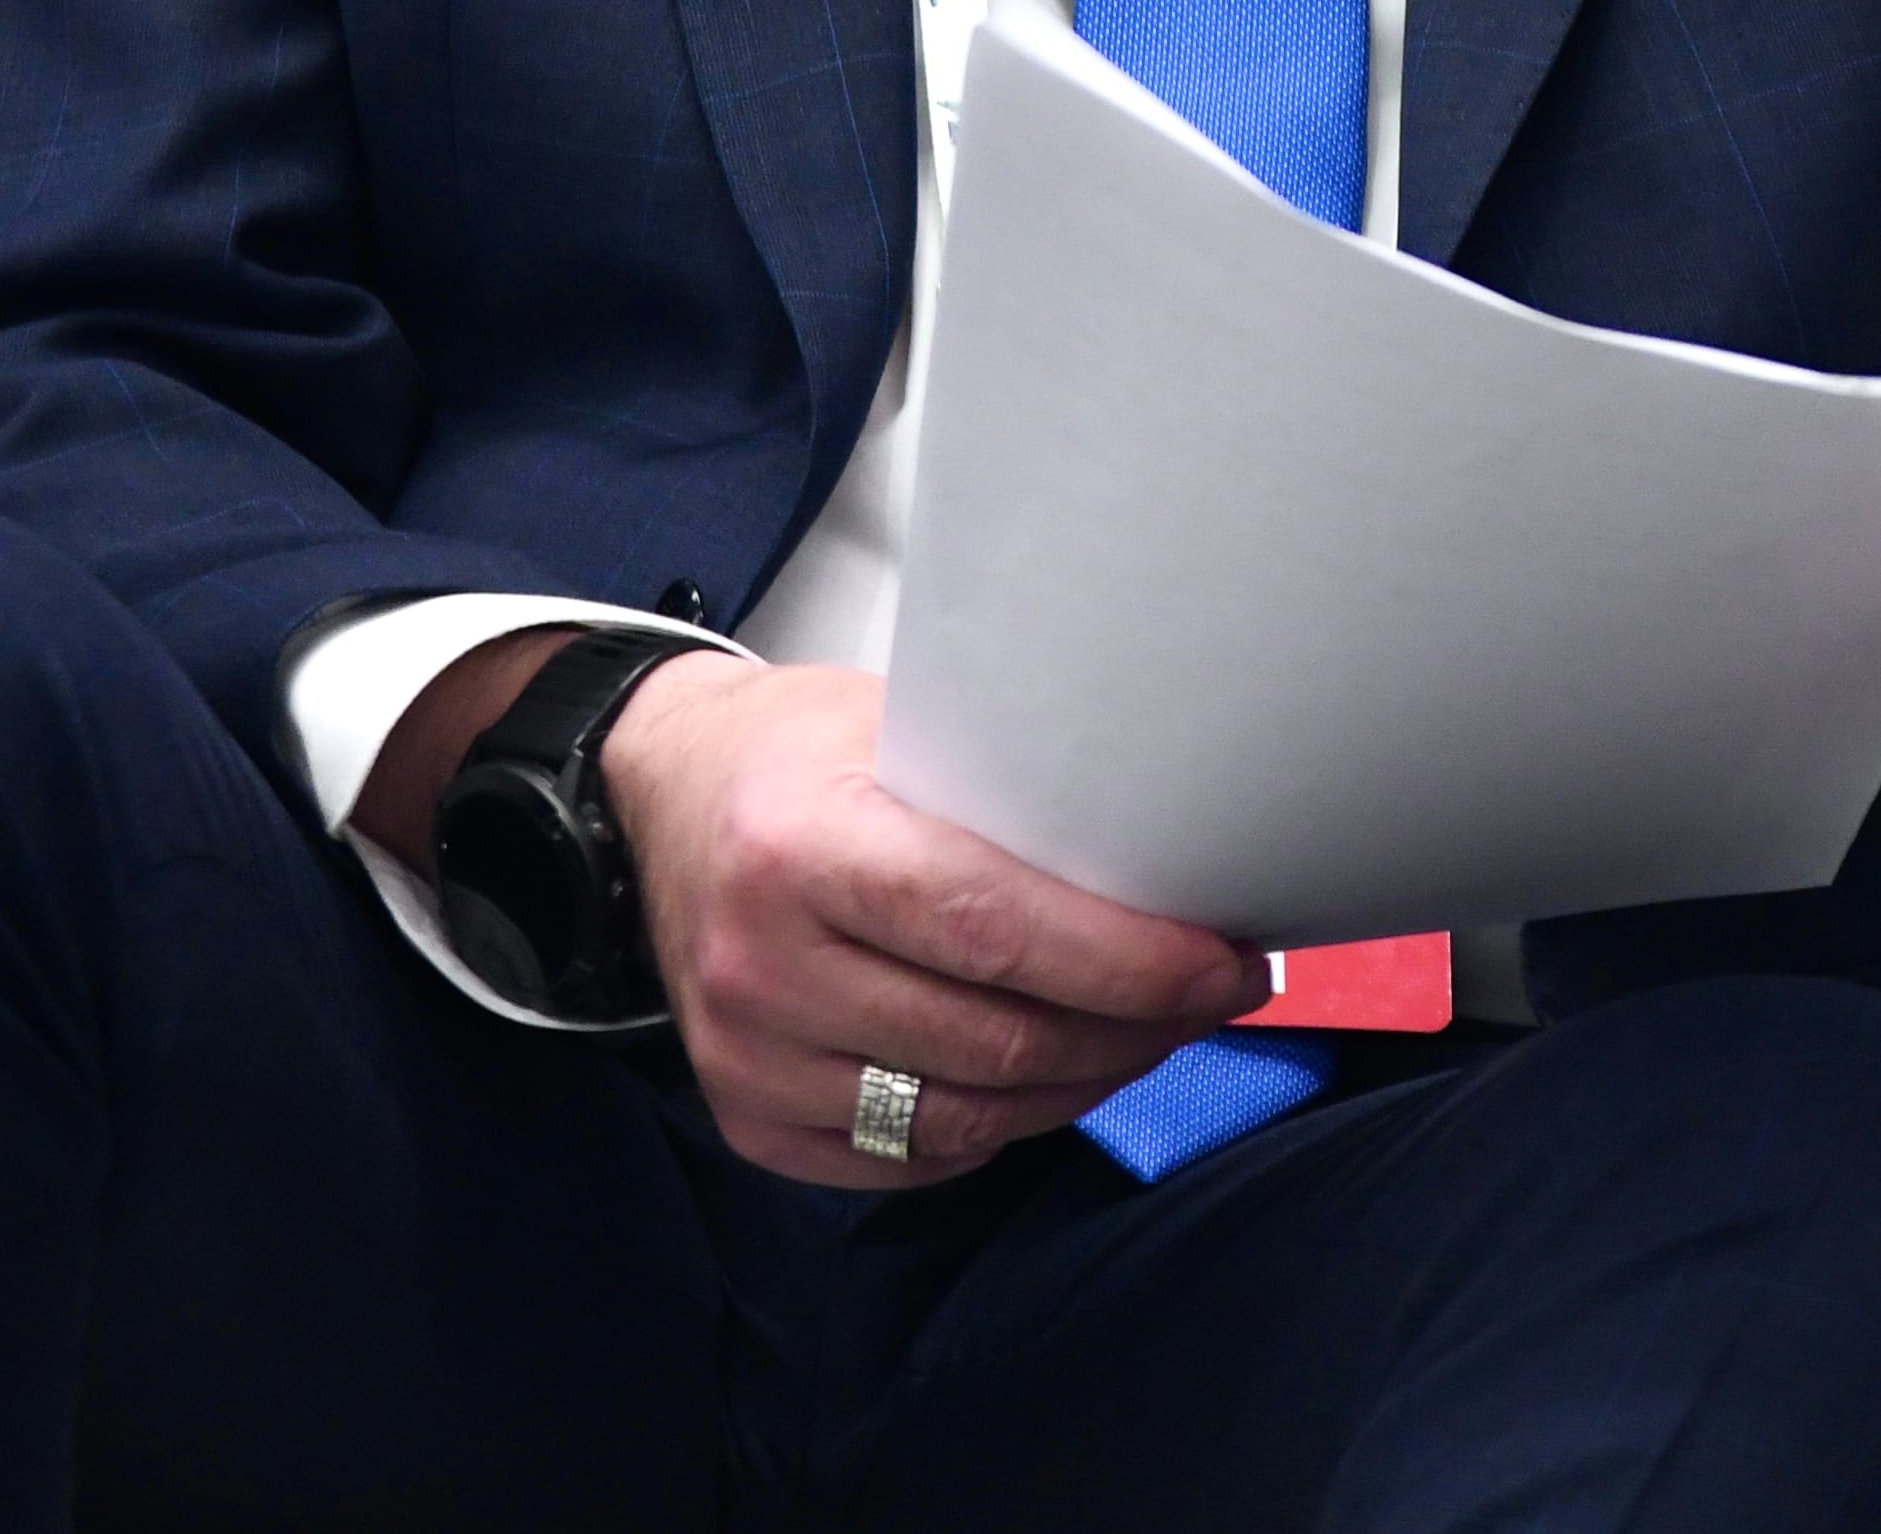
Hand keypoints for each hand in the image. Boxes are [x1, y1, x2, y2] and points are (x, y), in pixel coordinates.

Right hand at [598, 657, 1270, 1184]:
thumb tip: (1172, 848)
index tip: (1218, 962)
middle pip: (996, 1036)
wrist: (662, 797)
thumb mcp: (895, 720)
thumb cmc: (798, 754)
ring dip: (1083, 1083)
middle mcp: (759, 962)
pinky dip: (1001, 1126)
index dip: (1125, 960)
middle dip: (1134, 1028)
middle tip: (1210, 993)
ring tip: (1149, 1033)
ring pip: (966, 1116)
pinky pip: (910, 1159)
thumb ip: (1005, 789)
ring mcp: (746, 1055)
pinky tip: (1053, 1074)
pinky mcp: (748, 1118)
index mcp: (797, 843)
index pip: (991, 927)